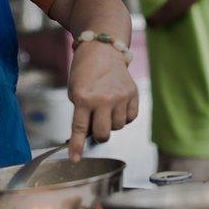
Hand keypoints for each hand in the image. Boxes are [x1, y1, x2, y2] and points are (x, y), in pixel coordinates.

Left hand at [66, 40, 138, 161]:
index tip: (75, 160)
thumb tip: (88, 136)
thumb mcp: (74, 91)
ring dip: (111, 124)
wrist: (102, 48)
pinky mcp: (133, 94)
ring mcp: (120, 96)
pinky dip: (124, 117)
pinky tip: (117, 106)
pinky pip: (130, 118)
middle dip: (98, 136)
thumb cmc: (84, 70)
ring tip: (106, 109)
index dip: (76, 147)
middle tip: (95, 127)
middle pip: (103, 134)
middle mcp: (103, 99)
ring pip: (118, 128)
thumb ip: (81, 113)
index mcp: (83, 97)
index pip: (79, 129)